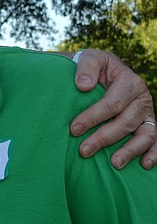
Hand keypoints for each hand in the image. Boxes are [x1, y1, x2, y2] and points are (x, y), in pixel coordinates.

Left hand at [69, 49, 155, 169]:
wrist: (105, 70)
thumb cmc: (95, 67)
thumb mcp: (90, 58)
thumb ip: (86, 67)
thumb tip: (84, 85)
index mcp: (129, 82)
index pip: (112, 104)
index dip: (93, 117)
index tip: (73, 129)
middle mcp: (142, 98)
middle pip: (125, 122)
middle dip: (104, 138)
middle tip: (84, 150)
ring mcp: (147, 113)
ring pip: (145, 135)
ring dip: (130, 151)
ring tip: (114, 164)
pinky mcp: (149, 124)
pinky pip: (156, 140)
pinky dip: (154, 153)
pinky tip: (145, 165)